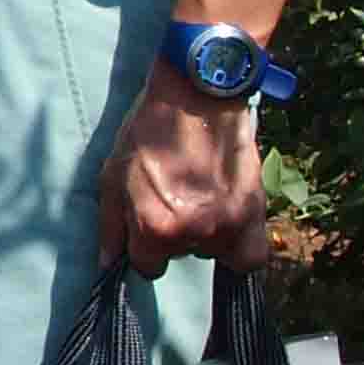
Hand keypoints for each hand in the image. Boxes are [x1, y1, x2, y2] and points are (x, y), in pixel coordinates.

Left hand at [98, 71, 275, 278]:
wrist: (195, 97)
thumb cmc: (148, 132)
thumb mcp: (113, 175)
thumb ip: (111, 226)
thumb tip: (109, 265)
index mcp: (154, 227)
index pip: (148, 267)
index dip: (145, 247)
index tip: (149, 224)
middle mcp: (192, 233)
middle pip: (181, 255)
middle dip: (176, 235)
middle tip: (177, 199)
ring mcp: (227, 226)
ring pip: (212, 252)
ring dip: (207, 235)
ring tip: (201, 199)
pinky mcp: (254, 214)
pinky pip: (250, 257)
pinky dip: (240, 248)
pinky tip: (228, 224)